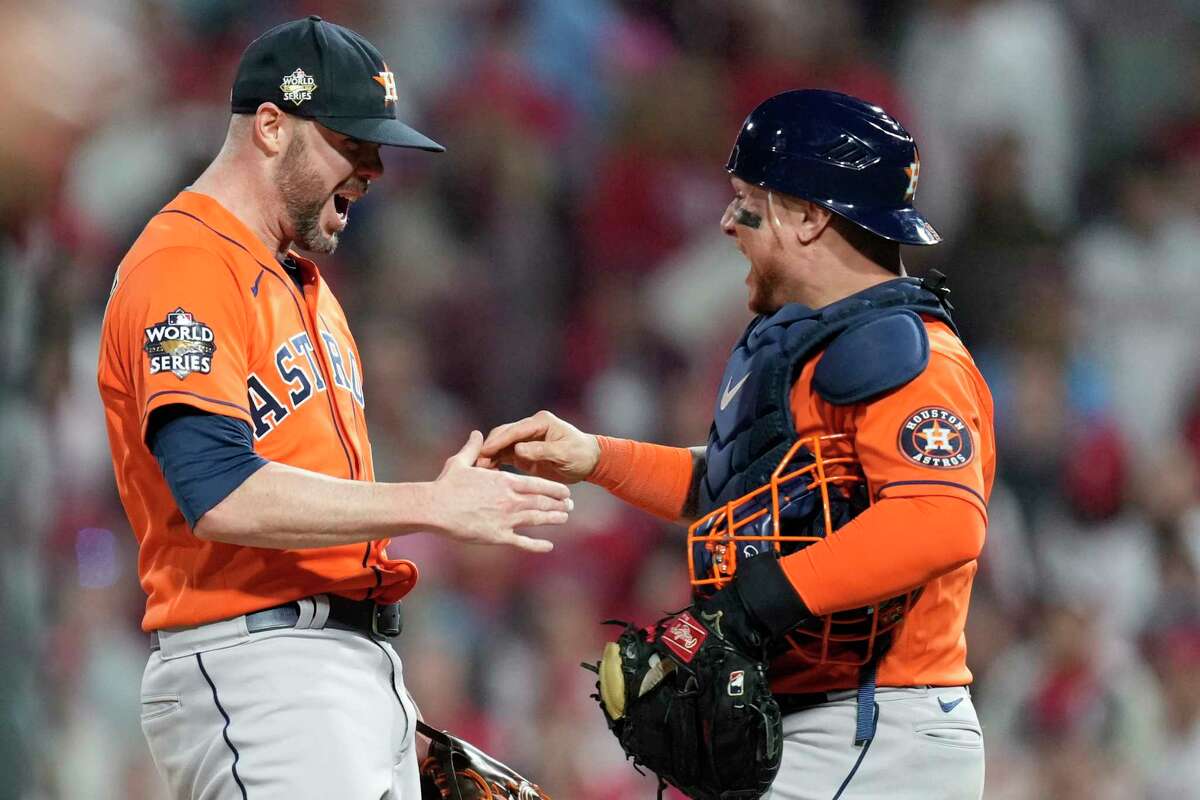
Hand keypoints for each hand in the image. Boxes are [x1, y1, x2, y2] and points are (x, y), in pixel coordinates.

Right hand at [429, 431, 572, 552]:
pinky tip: (549, 546)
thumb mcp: (461, 462)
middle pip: (541, 501)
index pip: (537, 484)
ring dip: (553, 519)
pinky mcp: (497, 536)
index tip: (565, 491)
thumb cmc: (446, 484)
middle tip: (571, 506)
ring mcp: (505, 519)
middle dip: (558, 504)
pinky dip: (537, 545)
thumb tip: (476, 433)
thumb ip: (473, 448)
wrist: (434, 508)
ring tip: (564, 519)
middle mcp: (509, 500)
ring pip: (537, 519)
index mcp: (504, 482)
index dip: (554, 488)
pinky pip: (522, 541)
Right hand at [477, 410, 600, 483]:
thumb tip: (518, 449)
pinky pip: (505, 455)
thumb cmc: (580, 455)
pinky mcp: (523, 451)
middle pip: (503, 435)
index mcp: (541, 422)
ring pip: (501, 445)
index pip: (515, 430)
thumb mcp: (564, 454)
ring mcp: (526, 439)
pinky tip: (487, 473)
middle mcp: (531, 427)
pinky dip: (496, 462)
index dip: (498, 441)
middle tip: (476, 464)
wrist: (589, 461)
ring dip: (490, 456)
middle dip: (489, 448)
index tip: (485, 451)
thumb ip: (541, 451)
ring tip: (479, 470)